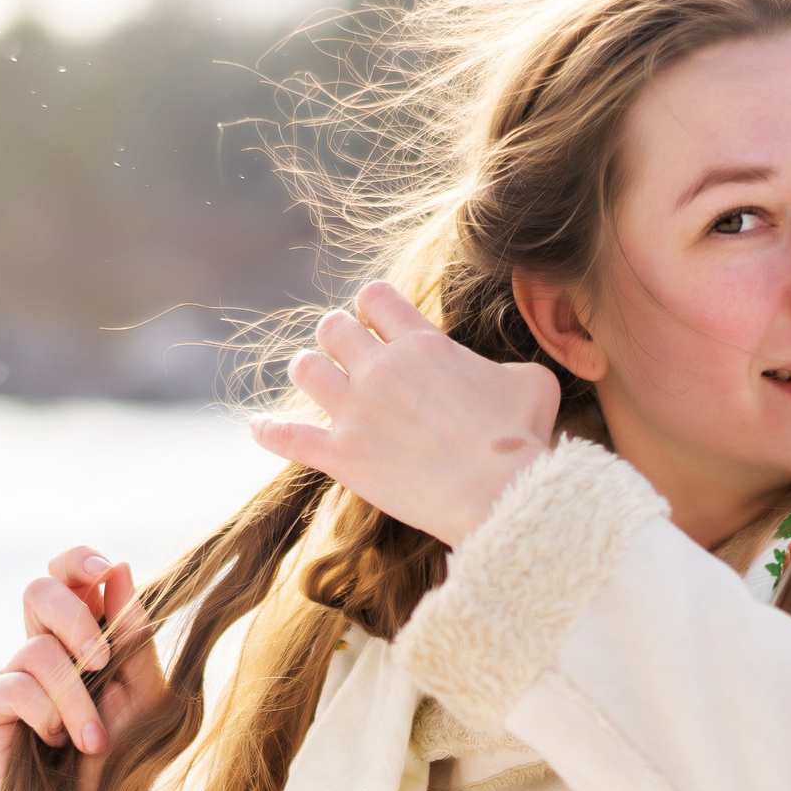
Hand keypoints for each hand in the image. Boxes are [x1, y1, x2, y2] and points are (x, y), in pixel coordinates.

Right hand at [0, 547, 165, 790]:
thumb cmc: (126, 758)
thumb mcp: (149, 694)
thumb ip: (136, 635)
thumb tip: (119, 568)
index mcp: (85, 633)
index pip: (69, 572)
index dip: (78, 561)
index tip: (105, 570)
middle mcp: (45, 646)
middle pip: (39, 589)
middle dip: (76, 620)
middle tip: (103, 663)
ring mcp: (13, 675)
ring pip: (37, 650)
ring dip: (75, 697)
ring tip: (92, 740)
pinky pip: (11, 685)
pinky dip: (44, 713)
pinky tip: (55, 742)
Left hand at [249, 282, 560, 546]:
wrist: (502, 493)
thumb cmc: (523, 437)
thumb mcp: (533, 382)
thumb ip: (506, 367)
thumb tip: (506, 375)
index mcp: (422, 344)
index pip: (376, 297)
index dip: (373, 305)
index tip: (378, 321)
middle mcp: (381, 369)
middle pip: (334, 328)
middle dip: (339, 337)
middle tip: (350, 356)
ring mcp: (357, 412)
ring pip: (305, 369)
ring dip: (309, 371)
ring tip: (317, 381)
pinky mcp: (342, 457)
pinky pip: (287, 437)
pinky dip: (268, 431)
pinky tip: (257, 427)